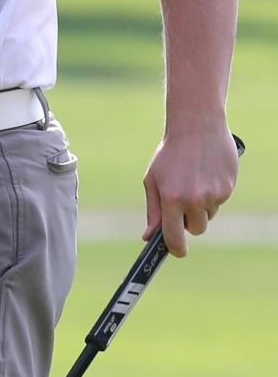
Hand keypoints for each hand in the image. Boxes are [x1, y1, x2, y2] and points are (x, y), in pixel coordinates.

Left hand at [142, 124, 238, 256]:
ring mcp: (213, 195)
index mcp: (171, 198)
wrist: (196, 126)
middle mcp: (194, 200)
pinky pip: (219, 202)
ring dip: (201, 206)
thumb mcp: (153, 179)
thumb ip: (153, 210)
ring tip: (193, 180)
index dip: (175, 249)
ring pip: (208, 215)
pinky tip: (205, 174)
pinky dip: (212, 193)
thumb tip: (149, 237)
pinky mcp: (228, 188)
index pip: (174, 238)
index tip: (175, 250)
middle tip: (181, 199)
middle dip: (188, 220)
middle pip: (195, 229)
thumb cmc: (170, 154)